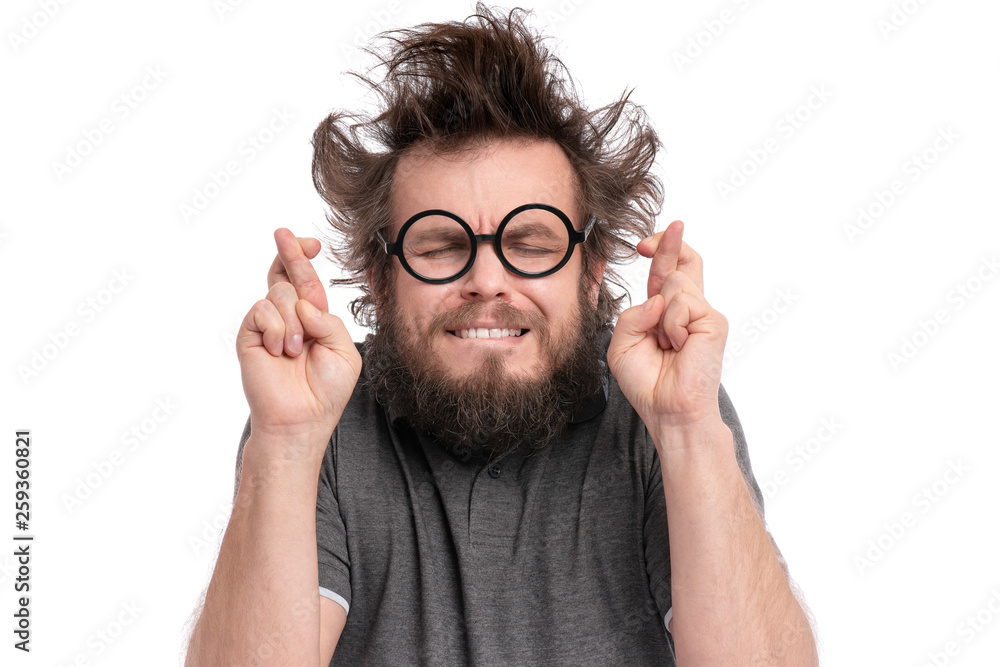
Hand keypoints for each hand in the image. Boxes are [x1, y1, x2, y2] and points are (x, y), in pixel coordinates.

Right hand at [236, 228, 361, 447]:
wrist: (301, 419)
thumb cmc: (326, 390)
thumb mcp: (344, 352)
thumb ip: (330, 322)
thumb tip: (305, 303)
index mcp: (313, 318)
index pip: (306, 280)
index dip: (304, 257)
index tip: (310, 242)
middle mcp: (289, 317)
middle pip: (287, 273)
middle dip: (290, 252)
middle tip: (283, 233)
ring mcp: (267, 324)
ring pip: (280, 292)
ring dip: (294, 321)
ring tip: (295, 351)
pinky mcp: (249, 334)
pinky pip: (262, 310)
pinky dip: (276, 329)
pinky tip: (278, 351)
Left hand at [607, 220, 728, 436]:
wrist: (668, 411)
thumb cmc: (647, 382)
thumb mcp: (622, 344)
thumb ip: (631, 315)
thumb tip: (658, 298)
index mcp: (665, 312)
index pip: (666, 272)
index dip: (659, 251)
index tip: (644, 243)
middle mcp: (687, 309)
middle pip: (684, 261)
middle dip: (669, 242)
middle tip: (662, 231)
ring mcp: (702, 314)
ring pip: (675, 283)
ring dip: (660, 314)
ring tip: (666, 345)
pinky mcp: (713, 321)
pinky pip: (681, 304)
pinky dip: (671, 326)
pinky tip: (677, 346)